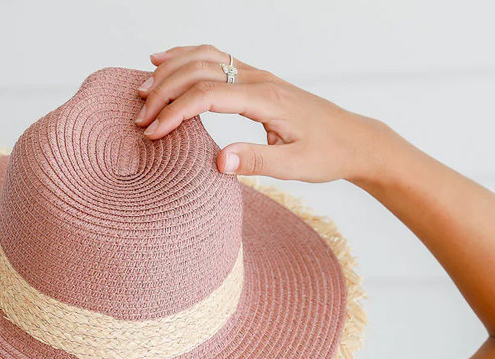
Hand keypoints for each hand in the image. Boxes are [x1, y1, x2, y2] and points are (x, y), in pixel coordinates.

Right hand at [135, 44, 390, 182]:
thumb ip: (257, 162)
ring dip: (171, 69)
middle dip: (164, 90)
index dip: (175, 112)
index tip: (153, 132)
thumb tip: (219, 161)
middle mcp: (260, 80)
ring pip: (206, 56)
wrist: (354, 140)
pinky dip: (187, 57)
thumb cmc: (328, 153)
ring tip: (143, 88)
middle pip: (200, 69)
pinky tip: (168, 61)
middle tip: (140, 116)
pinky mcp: (257, 80)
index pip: (208, 94)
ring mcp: (258, 76)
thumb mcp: (295, 167)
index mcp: (266, 99)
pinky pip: (216, 58)